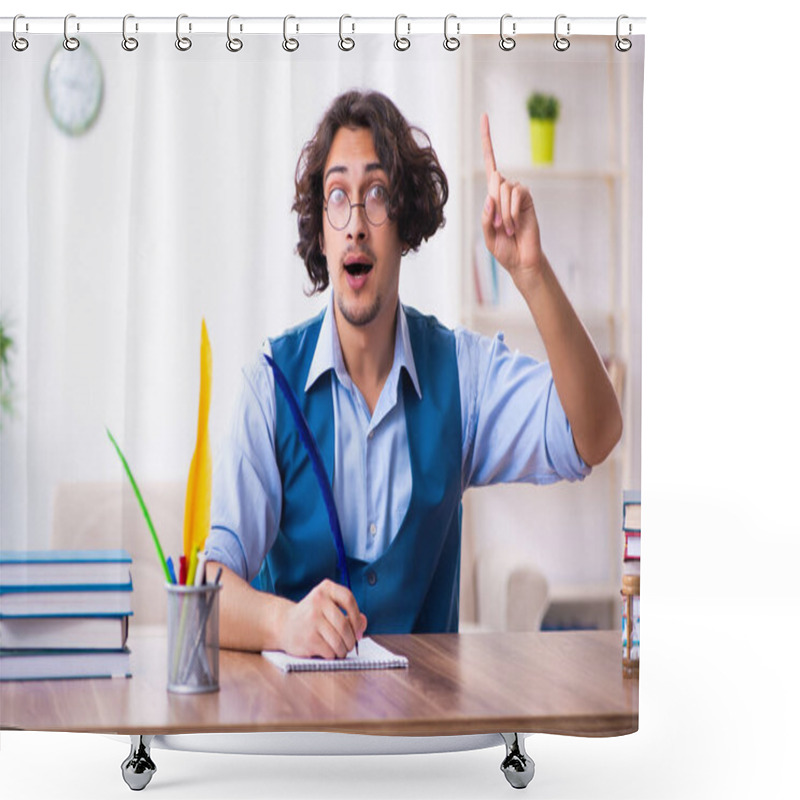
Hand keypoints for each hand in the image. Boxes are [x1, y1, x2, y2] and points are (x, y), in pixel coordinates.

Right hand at [279, 579, 366, 658]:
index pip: (348, 599)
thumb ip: (348, 613)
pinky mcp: (308, 637)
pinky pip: (329, 651)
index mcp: (326, 588)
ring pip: (338, 641)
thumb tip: (363, 622)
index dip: (357, 617)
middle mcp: (318, 600)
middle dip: (351, 639)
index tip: (358, 630)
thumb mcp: (329, 607)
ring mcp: (312, 619)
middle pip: (344, 625)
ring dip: (343, 650)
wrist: (283, 624)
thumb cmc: (311, 616)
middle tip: (350, 644)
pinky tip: (328, 651)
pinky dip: (332, 655)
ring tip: (340, 650)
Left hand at [480, 113, 546, 285]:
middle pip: (494, 180)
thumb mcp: (487, 234)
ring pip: (504, 188)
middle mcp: (505, 188)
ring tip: (508, 229)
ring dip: (503, 212)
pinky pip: (516, 194)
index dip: (487, 140)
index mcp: (492, 195)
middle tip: (500, 226)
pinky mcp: (528, 198)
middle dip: (494, 205)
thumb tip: (491, 195)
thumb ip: (486, 217)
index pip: (490, 163)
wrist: (521, 260)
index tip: (484, 116)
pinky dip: (512, 212)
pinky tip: (515, 226)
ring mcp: (518, 192)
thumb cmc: (503, 248)